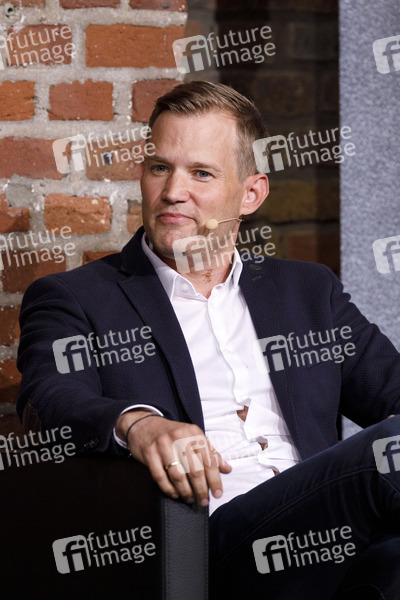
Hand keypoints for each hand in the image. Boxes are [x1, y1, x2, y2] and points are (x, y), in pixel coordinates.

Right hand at [116, 410, 231, 505]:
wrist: (145, 424)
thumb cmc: (173, 434)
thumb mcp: (194, 437)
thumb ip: (210, 453)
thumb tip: (227, 469)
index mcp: (194, 433)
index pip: (208, 460)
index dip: (214, 480)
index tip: (217, 494)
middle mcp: (179, 437)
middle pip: (194, 470)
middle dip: (201, 490)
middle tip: (203, 501)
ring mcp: (163, 445)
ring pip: (178, 475)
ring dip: (186, 492)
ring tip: (190, 499)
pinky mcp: (149, 453)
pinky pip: (160, 476)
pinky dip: (168, 489)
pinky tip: (175, 494)